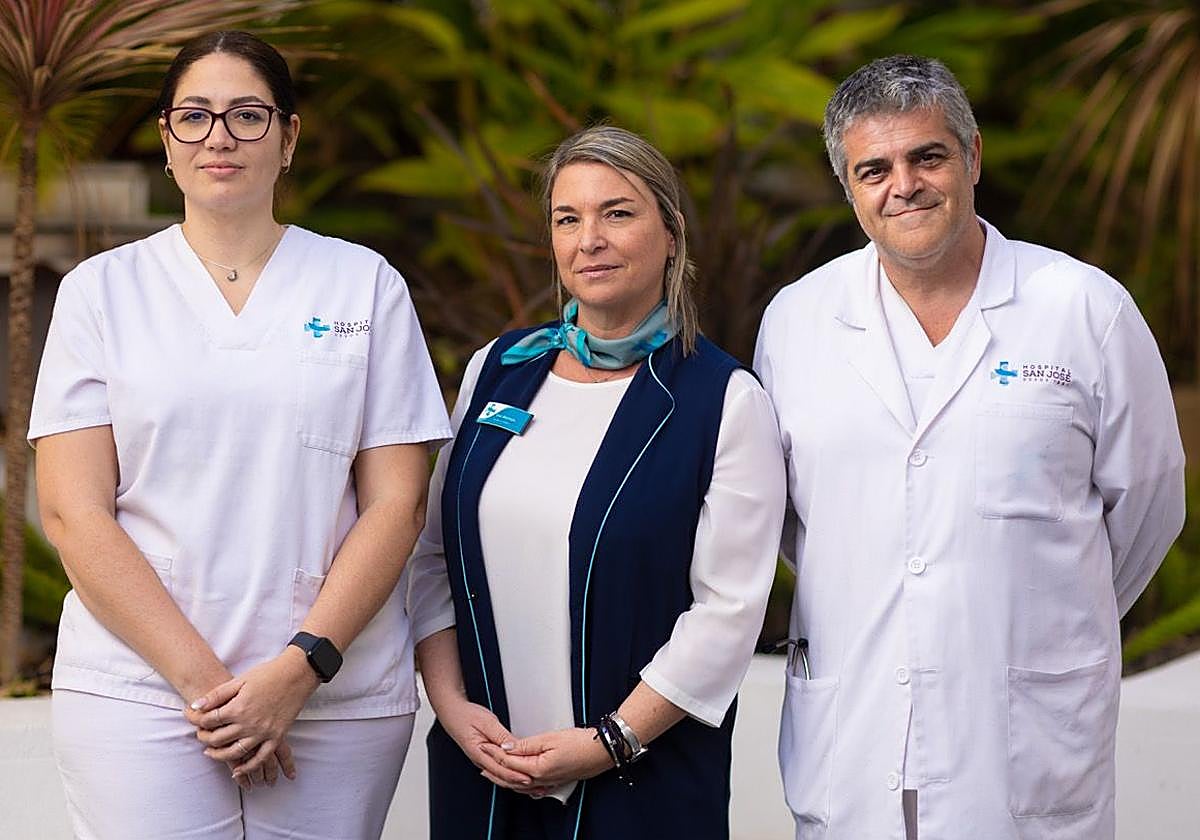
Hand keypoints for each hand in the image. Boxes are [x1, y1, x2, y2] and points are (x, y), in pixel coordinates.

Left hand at [185, 647, 318, 779]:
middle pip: (218, 739)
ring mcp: (263, 733)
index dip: (196, 720)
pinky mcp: (277, 737)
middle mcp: (249, 724)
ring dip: (219, 756)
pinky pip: (260, 758)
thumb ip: (217, 695)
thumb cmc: (269, 673)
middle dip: (204, 738)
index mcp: (238, 708)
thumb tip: (195, 706)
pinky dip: (248, 767)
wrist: (297, 674)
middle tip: (200, 734)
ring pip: (235, 753)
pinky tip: (237, 770)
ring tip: (210, 752)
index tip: (191, 718)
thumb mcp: (240, 680)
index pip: (209, 721)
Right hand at [437, 697, 534, 789]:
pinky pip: (498, 769)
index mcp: (479, 753)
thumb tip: (514, 746)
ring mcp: (482, 760)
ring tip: (531, 782)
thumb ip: (501, 736)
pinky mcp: (485, 757)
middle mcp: (480, 760)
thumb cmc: (467, 715)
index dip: (515, 775)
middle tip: (535, 784)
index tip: (528, 778)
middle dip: (518, 782)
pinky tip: (519, 774)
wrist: (453, 712)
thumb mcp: (487, 722)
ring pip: (500, 775)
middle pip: (501, 776)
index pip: (499, 769)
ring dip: (515, 780)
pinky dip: (509, 773)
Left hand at [480, 727, 613, 788]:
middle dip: (494, 767)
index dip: (494, 752)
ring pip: (519, 783)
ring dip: (504, 776)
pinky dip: (518, 782)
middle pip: (511, 776)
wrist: (602, 752)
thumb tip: (507, 746)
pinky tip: (516, 780)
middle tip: (481, 756)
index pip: (509, 762)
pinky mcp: (555, 781)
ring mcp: (549, 782)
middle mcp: (542, 780)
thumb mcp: (551, 738)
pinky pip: (531, 786)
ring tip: (490, 769)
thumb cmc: (580, 743)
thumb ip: (526, 744)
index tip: (483, 744)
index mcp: (538, 769)